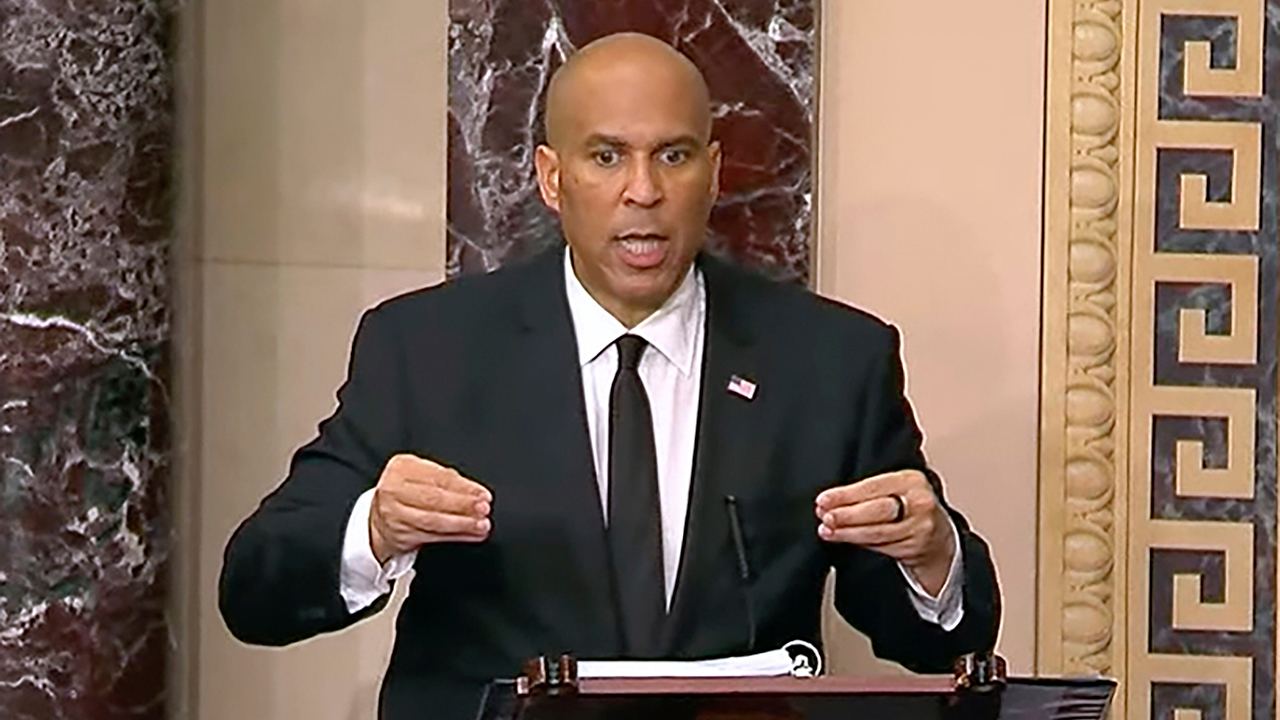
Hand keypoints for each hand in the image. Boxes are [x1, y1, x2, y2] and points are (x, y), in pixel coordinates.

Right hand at [369, 454, 491, 563]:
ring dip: (462, 523)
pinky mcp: (401, 536)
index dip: (464, 487)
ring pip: (434, 520)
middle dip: (463, 505)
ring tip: (481, 524)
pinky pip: (433, 537)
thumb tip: (476, 492)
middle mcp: (394, 490)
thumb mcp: (422, 475)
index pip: (438, 477)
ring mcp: (395, 514)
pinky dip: (456, 536)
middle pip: (434, 499)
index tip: (482, 494)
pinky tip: (471, 534)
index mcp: (402, 468)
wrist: (380, 517)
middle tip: (483, 508)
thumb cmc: (407, 492)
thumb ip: (447, 480)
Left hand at [815, 470, 955, 595]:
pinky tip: (844, 538)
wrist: (938, 535)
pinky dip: (859, 542)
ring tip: (828, 530)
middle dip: (847, 514)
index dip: (846, 495)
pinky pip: (881, 545)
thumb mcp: (897, 488)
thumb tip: (831, 499)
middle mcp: (919, 502)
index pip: (873, 487)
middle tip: (826, 516)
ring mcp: (919, 527)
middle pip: (878, 510)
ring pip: (877, 532)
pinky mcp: (914, 547)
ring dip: (847, 532)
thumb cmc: (910, 507)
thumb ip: (870, 490)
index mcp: (911, 480)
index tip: (824, 500)